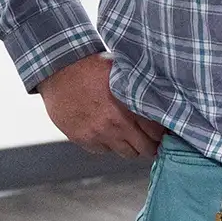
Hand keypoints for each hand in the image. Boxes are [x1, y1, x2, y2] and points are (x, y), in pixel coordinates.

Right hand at [36, 54, 165, 157]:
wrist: (59, 70)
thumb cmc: (91, 67)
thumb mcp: (121, 73)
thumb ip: (140, 88)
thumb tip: (161, 96)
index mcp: (130, 105)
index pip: (157, 132)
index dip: (162, 133)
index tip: (162, 132)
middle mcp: (117, 123)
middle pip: (145, 148)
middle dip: (151, 145)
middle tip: (151, 140)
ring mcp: (99, 134)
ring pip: (126, 153)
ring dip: (131, 146)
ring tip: (130, 136)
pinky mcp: (84, 139)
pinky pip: (104, 151)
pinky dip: (108, 145)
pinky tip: (108, 132)